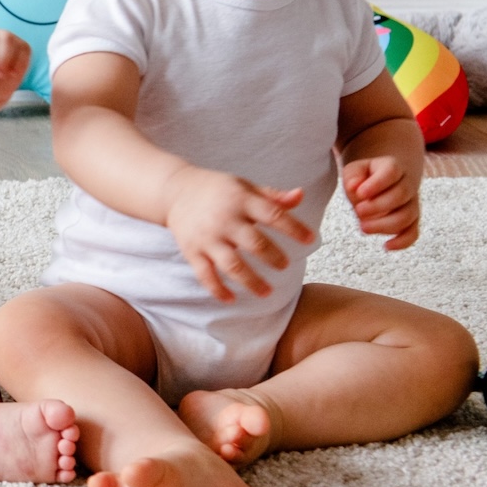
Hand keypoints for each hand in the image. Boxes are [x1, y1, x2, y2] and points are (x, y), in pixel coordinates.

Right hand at [163, 168, 314, 301]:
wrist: (175, 191)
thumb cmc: (218, 190)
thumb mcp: (245, 187)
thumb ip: (273, 196)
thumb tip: (300, 196)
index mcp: (241, 201)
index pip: (273, 215)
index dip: (294, 228)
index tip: (311, 240)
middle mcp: (224, 220)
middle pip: (254, 243)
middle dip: (273, 257)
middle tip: (284, 265)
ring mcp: (207, 238)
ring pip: (232, 265)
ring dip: (251, 281)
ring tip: (267, 292)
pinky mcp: (192, 251)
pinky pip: (205, 275)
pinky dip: (217, 289)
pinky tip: (232, 299)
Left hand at [343, 156, 419, 249]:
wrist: (382, 183)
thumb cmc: (364, 177)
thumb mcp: (354, 170)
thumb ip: (352, 176)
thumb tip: (354, 188)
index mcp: (392, 167)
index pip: (391, 172)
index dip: (377, 184)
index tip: (360, 193)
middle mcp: (407, 185)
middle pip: (402, 194)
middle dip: (378, 206)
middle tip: (358, 211)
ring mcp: (411, 204)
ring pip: (408, 216)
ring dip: (385, 224)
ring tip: (363, 227)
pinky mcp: (411, 221)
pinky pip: (413, 233)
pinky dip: (403, 241)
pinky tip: (386, 246)